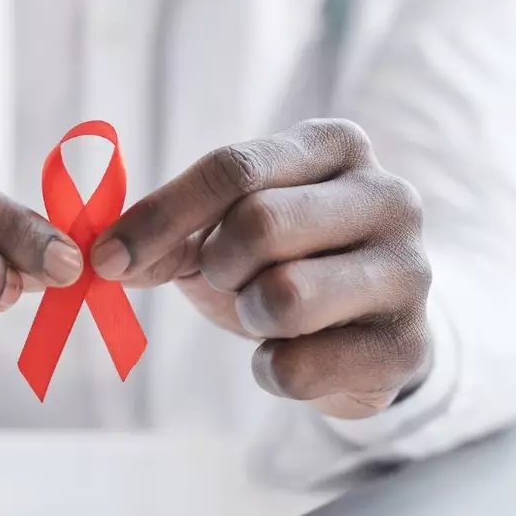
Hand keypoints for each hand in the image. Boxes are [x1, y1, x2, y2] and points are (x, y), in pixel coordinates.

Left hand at [90, 119, 431, 419]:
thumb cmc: (282, 259)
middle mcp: (388, 196)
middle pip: (259, 225)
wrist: (362, 329)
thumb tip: (105, 258)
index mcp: (334, 145)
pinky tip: (295, 353)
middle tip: (229, 278)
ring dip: (249, 315)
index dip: (160, 216)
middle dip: (219, 264)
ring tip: (267, 311)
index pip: (233, 169)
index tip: (106, 257)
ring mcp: (410, 271)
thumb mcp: (219, 228)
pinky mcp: (410, 348)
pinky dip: (271, 370)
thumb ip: (163, 232)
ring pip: (285, 297)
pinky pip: (299, 368)